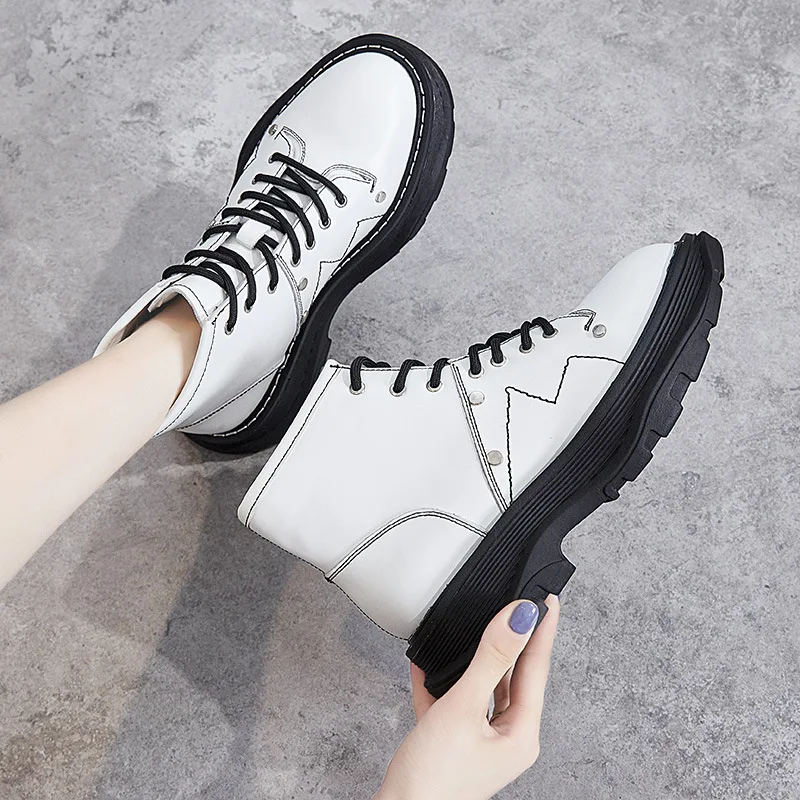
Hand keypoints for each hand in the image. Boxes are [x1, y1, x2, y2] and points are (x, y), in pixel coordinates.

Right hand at [375, 595, 559, 799]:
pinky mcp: (453, 742)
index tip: (547, 597)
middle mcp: (505, 738)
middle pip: (513, 676)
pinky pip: (453, 701)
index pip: (537, 668)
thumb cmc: (434, 778)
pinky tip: (428, 664)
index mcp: (521, 733)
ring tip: (477, 625)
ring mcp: (479, 741)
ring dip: (475, 658)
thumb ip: (491, 659)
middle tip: (516, 603)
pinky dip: (443, 680)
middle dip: (512, 640)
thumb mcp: (463, 707)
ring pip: (483, 687)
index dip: (542, 629)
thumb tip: (520, 618)